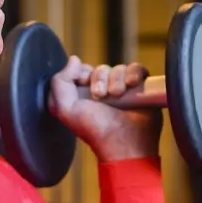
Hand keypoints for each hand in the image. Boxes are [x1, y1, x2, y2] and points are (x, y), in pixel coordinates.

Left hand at [47, 56, 163, 162]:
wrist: (124, 143)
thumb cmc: (94, 129)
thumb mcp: (65, 109)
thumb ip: (60, 82)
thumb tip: (74, 59)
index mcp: (84, 95)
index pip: (83, 70)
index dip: (83, 73)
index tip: (83, 83)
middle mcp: (104, 91)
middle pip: (101, 69)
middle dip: (100, 79)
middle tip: (101, 97)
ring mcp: (124, 90)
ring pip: (119, 68)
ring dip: (117, 80)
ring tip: (118, 96)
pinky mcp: (141, 88)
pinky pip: (137, 68)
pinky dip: (134, 74)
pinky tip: (132, 86)